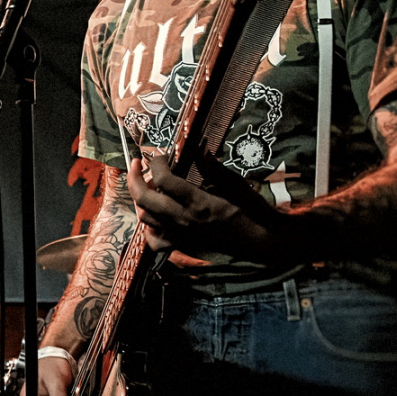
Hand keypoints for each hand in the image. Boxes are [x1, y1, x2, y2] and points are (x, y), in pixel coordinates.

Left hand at [125, 152, 288, 262]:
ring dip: (141, 199)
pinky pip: (155, 241)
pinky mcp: (183, 247)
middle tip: (137, 164)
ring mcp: (181, 236)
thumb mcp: (236, 185)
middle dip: (134, 177)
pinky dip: (149, 227)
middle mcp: (184, 221)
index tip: (160, 154)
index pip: (163, 180)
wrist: (262, 243)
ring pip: (145, 218)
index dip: (156, 163)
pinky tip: (156, 216)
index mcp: (198, 203)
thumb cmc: (253, 212)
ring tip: (148, 186)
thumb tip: (200, 149)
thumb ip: (213, 169)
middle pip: (144, 199)